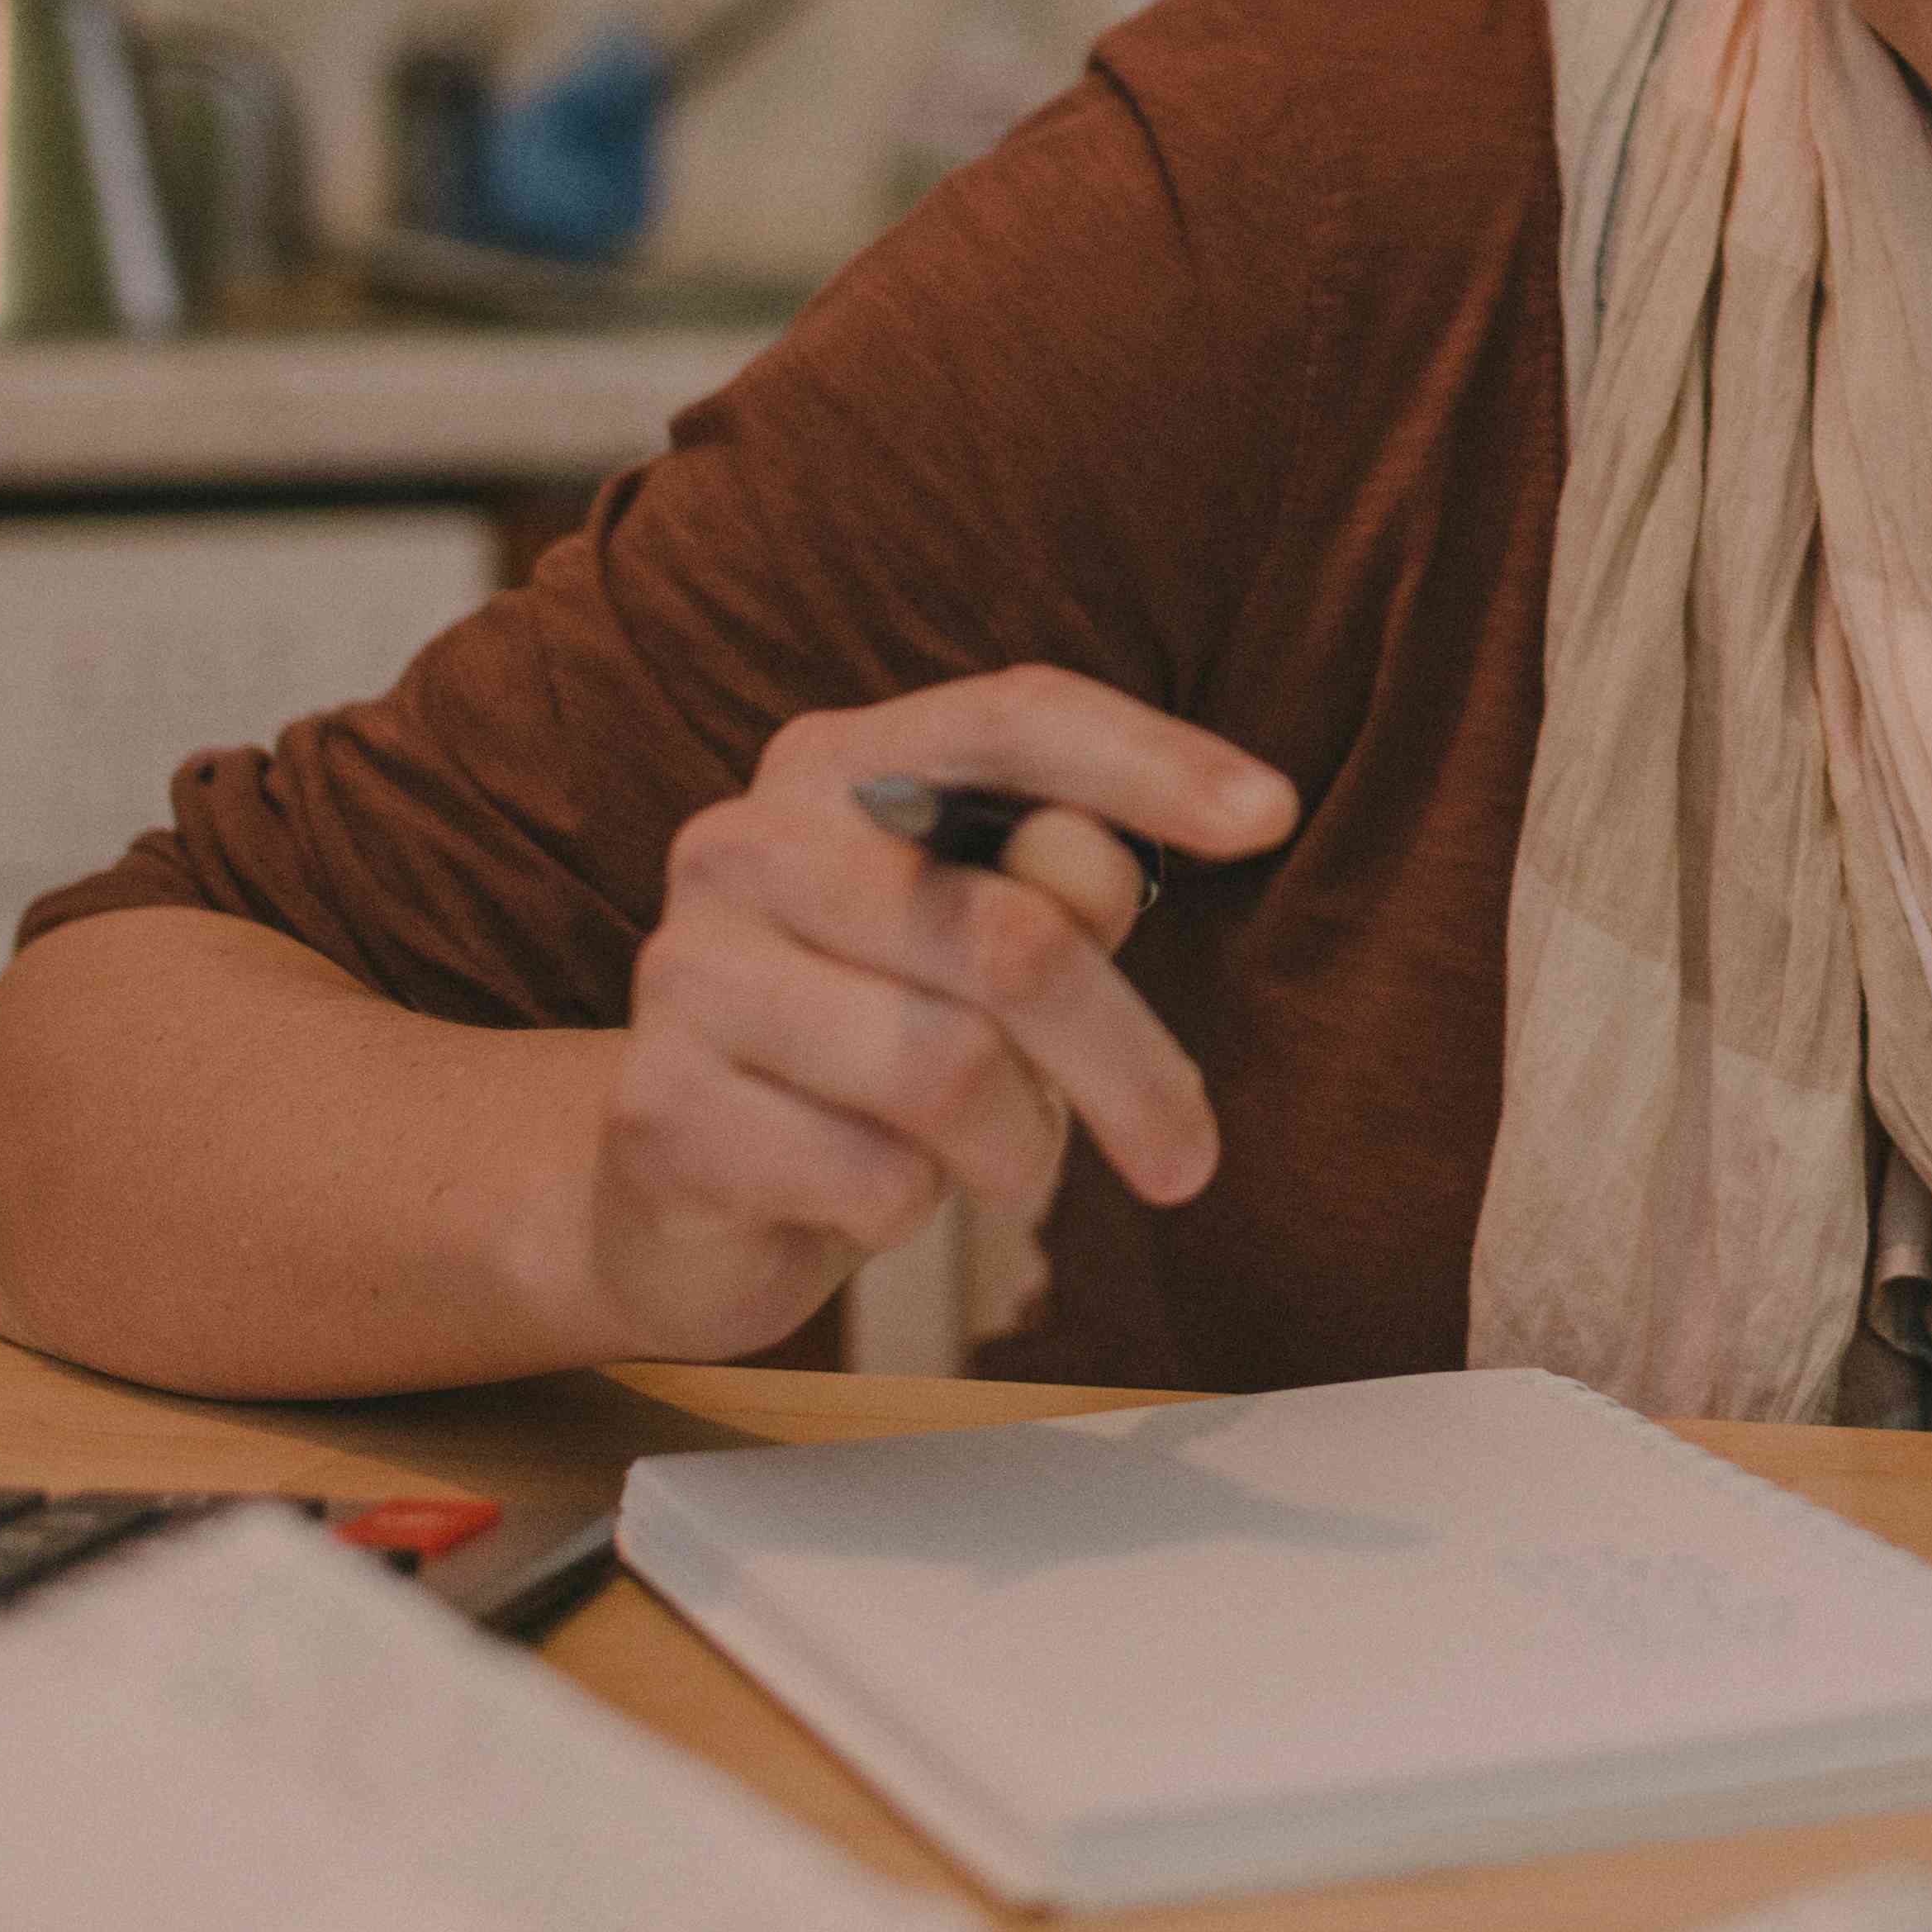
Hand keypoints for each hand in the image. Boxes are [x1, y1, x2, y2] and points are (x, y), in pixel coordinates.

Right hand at [579, 667, 1296, 1360]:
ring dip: (1013, 1150)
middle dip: (1128, 1066)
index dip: (1148, 760)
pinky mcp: (658, 1109)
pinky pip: (871, 1179)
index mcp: (841, 765)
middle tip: (1188, 1159)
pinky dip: (911, 1212)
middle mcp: (747, 840)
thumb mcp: (987, 954)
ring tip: (992, 1162)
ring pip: (947, 1071)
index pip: (1011, 719)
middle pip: (1011, 937)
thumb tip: (1097, 861)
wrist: (677, 1189)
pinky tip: (870, 1195)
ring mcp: (688, 969)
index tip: (1273, 816)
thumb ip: (1060, 894)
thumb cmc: (878, 1041)